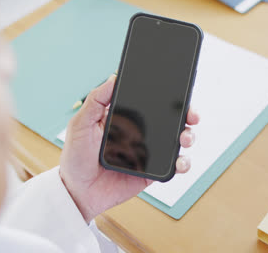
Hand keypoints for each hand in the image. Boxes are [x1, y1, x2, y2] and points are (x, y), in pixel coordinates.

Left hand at [59, 74, 199, 222]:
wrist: (77, 191)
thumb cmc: (76, 157)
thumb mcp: (81, 123)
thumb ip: (96, 100)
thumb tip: (113, 77)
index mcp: (127, 118)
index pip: (153, 103)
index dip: (170, 98)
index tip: (180, 92)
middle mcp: (142, 133)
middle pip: (172, 120)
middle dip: (188, 115)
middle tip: (192, 116)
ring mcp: (149, 153)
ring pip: (177, 141)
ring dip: (188, 137)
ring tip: (184, 138)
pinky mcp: (152, 172)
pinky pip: (173, 166)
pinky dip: (183, 163)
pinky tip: (180, 162)